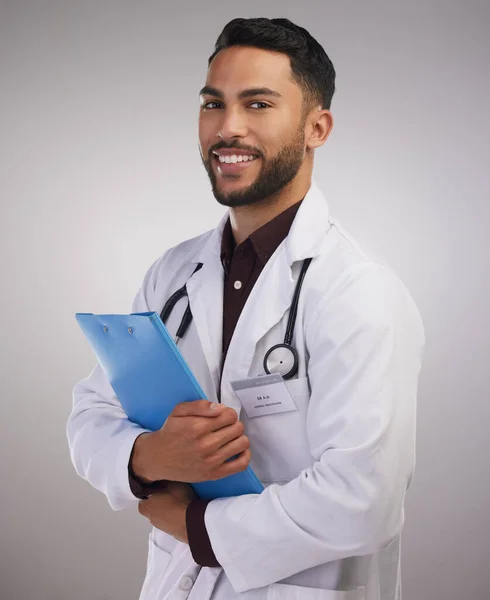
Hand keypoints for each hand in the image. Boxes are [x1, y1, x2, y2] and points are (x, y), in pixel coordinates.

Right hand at [131, 400, 250, 482]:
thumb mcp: (179, 411)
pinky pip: (241, 464)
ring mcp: (211, 461)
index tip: (222, 416)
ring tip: (229, 437)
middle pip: (238, 428)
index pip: (230, 415)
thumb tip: (221, 408)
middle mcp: (206, 445)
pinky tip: (237, 449)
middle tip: (224, 427)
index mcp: (198, 427)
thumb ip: (200, 405)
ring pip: (242, 443)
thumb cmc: (171, 432)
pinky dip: (245, 455)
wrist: (158, 458)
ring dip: (238, 437)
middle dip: (233, 424)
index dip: (228, 413)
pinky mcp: (214, 474)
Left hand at [138, 482, 195, 543]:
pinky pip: (168, 521)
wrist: (191, 521)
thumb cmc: (179, 501)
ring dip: (165, 510)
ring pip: (159, 515)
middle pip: (150, 507)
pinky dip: (172, 517)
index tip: (157, 487)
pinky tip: (181, 511)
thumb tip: (160, 480)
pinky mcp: (169, 532)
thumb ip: (163, 482)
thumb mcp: (172, 484)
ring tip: (176, 503)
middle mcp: (150, 517)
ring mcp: (159, 526)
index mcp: (146, 505)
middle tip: (168, 494)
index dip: (150, 491)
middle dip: (157, 501)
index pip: (142, 497)